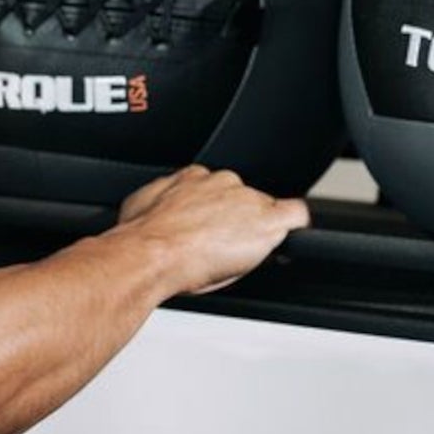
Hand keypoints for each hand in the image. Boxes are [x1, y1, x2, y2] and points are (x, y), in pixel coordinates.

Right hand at [113, 165, 308, 295]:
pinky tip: (286, 237)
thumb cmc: (142, 238)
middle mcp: (222, 182)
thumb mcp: (138, 207)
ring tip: (235, 255)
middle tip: (218, 247)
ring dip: (254, 230)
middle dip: (235, 221)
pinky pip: (295, 215)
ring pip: (263, 210)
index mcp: (191, 178)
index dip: (215, 212)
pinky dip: (294, 226)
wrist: (153, 252)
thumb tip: (154, 207)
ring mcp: (246, 200)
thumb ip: (158, 201)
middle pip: (242, 199)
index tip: (207, 229)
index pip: (215, 190)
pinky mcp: (267, 220)